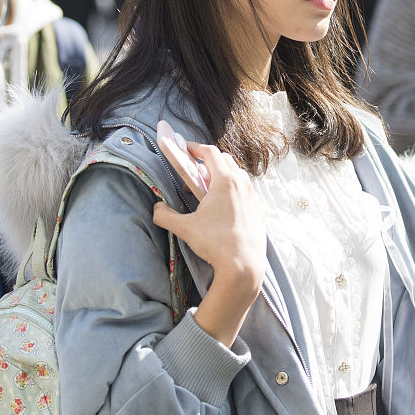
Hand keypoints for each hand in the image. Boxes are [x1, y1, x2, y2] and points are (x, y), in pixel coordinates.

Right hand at [152, 142, 266, 345]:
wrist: (243, 266)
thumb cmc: (215, 244)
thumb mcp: (184, 228)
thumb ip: (164, 215)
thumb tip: (156, 209)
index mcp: (225, 181)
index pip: (210, 153)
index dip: (195, 148)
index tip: (185, 148)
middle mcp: (242, 184)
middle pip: (224, 160)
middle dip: (207, 162)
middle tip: (192, 173)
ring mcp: (253, 196)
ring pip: (236, 175)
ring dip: (220, 176)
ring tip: (205, 192)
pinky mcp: (258, 210)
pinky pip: (244, 190)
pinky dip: (231, 190)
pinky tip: (221, 208)